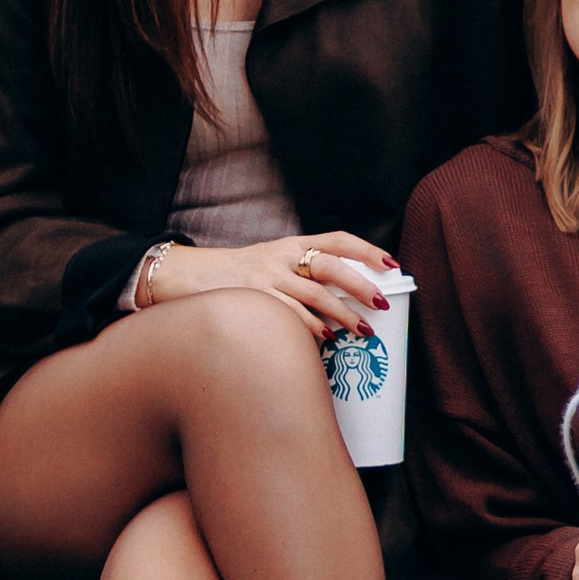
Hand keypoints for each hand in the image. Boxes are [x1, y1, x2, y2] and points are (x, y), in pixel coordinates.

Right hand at [137, 229, 391, 340]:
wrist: (187, 276)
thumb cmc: (236, 276)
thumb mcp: (270, 262)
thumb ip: (302, 273)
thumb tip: (346, 299)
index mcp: (290, 244)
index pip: (337, 239)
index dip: (367, 250)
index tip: (391, 264)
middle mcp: (280, 257)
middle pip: (330, 267)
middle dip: (360, 286)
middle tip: (381, 304)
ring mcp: (265, 279)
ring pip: (314, 295)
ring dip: (343, 315)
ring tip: (362, 331)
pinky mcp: (252, 300)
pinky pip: (290, 316)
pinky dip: (312, 329)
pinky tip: (326, 340)